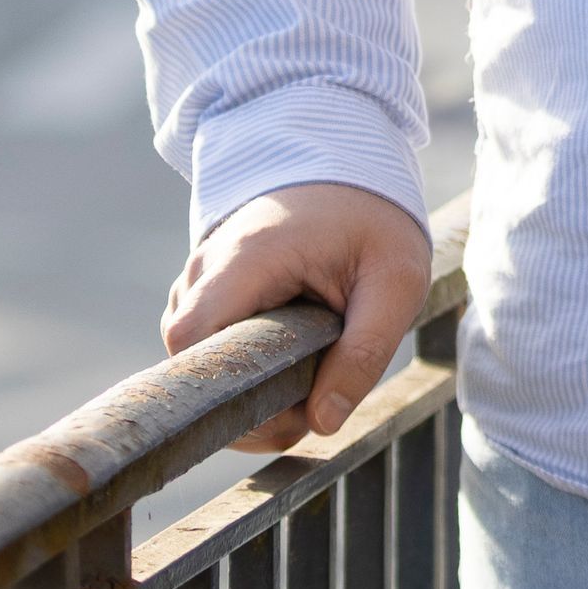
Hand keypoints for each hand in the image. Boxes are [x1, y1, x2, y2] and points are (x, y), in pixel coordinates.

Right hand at [164, 181, 434, 452]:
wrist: (350, 165)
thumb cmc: (372, 220)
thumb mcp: (395, 281)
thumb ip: (365, 352)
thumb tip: (323, 423)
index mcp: (247, 258)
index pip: (192, 343)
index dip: (229, 393)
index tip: (286, 407)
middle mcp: (208, 267)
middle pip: (195, 365)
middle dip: (252, 402)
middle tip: (315, 398)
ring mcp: (201, 278)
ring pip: (202, 362)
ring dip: (251, 386)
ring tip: (312, 367)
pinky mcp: (208, 291)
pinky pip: (210, 347)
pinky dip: (247, 366)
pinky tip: (292, 355)